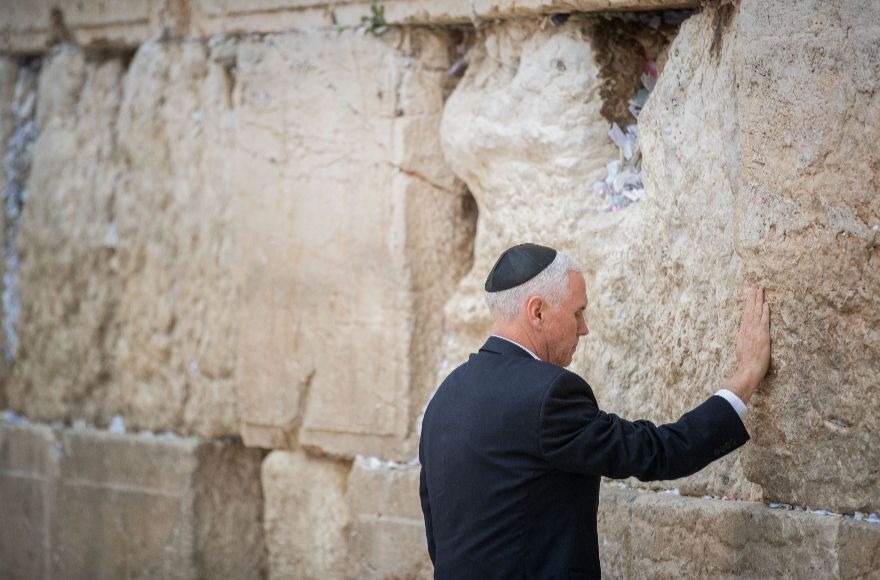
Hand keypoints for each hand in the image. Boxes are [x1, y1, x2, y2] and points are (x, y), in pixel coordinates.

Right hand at [722, 284, 770, 404]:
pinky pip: (764, 319)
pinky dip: (764, 311)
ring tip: (759, 289)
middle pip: (750, 309)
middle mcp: (748, 328)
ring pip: (756, 311)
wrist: (749, 369)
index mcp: (743, 331)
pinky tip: (766, 303)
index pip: (746, 313)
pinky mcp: (762, 334)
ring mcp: (755, 330)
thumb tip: (745, 334)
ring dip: (758, 300)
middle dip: (752, 296)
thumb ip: (744, 339)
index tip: (750, 292)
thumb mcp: (741, 348)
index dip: (748, 302)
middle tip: (754, 285)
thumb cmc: (745, 362)